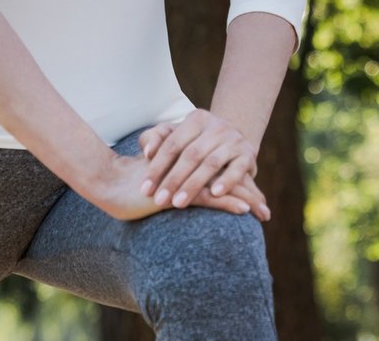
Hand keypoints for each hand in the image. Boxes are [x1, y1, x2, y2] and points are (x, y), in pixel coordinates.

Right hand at [81, 150, 268, 220]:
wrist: (112, 184)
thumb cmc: (134, 185)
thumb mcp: (161, 185)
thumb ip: (179, 184)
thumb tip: (197, 195)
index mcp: (191, 165)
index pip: (222, 174)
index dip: (240, 186)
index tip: (257, 201)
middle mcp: (193, 168)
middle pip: (229, 180)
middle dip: (250, 195)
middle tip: (266, 210)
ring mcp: (188, 178)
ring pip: (224, 188)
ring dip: (246, 200)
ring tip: (263, 213)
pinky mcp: (180, 191)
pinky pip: (210, 197)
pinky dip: (229, 202)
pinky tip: (244, 210)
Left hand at [139, 109, 260, 211]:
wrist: (232, 141)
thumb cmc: (194, 143)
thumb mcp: (175, 135)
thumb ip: (155, 139)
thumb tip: (147, 152)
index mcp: (196, 119)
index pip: (172, 144)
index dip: (157, 167)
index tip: (144, 190)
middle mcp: (217, 126)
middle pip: (191, 154)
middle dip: (173, 179)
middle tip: (159, 201)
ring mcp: (234, 140)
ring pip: (211, 163)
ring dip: (194, 184)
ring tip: (178, 204)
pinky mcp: (248, 155)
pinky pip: (237, 169)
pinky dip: (227, 181)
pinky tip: (215, 194)